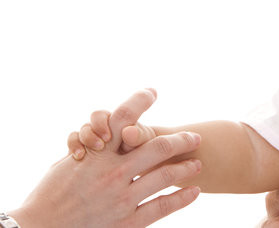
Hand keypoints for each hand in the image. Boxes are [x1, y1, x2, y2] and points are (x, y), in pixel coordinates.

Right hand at [9, 89, 201, 227]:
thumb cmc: (52, 193)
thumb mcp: (69, 163)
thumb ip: (95, 149)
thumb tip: (113, 134)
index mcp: (97, 154)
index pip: (122, 117)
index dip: (139, 100)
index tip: (152, 92)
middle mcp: (112, 172)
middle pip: (157, 147)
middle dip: (180, 140)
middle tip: (195, 138)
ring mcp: (121, 198)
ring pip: (165, 176)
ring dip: (186, 168)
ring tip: (197, 164)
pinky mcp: (126, 222)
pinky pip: (161, 207)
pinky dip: (181, 198)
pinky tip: (194, 192)